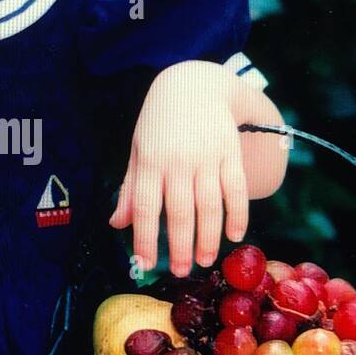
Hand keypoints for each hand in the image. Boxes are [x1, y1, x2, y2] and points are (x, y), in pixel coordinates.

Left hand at [108, 62, 249, 275]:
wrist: (194, 83)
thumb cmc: (159, 122)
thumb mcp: (138, 150)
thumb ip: (130, 188)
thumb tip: (117, 225)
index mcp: (149, 161)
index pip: (145, 207)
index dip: (145, 238)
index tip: (145, 264)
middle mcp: (178, 161)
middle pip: (180, 212)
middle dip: (181, 247)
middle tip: (183, 271)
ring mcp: (207, 156)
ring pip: (210, 205)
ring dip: (210, 238)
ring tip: (207, 260)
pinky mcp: (230, 152)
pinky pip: (236, 188)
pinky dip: (238, 214)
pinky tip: (235, 235)